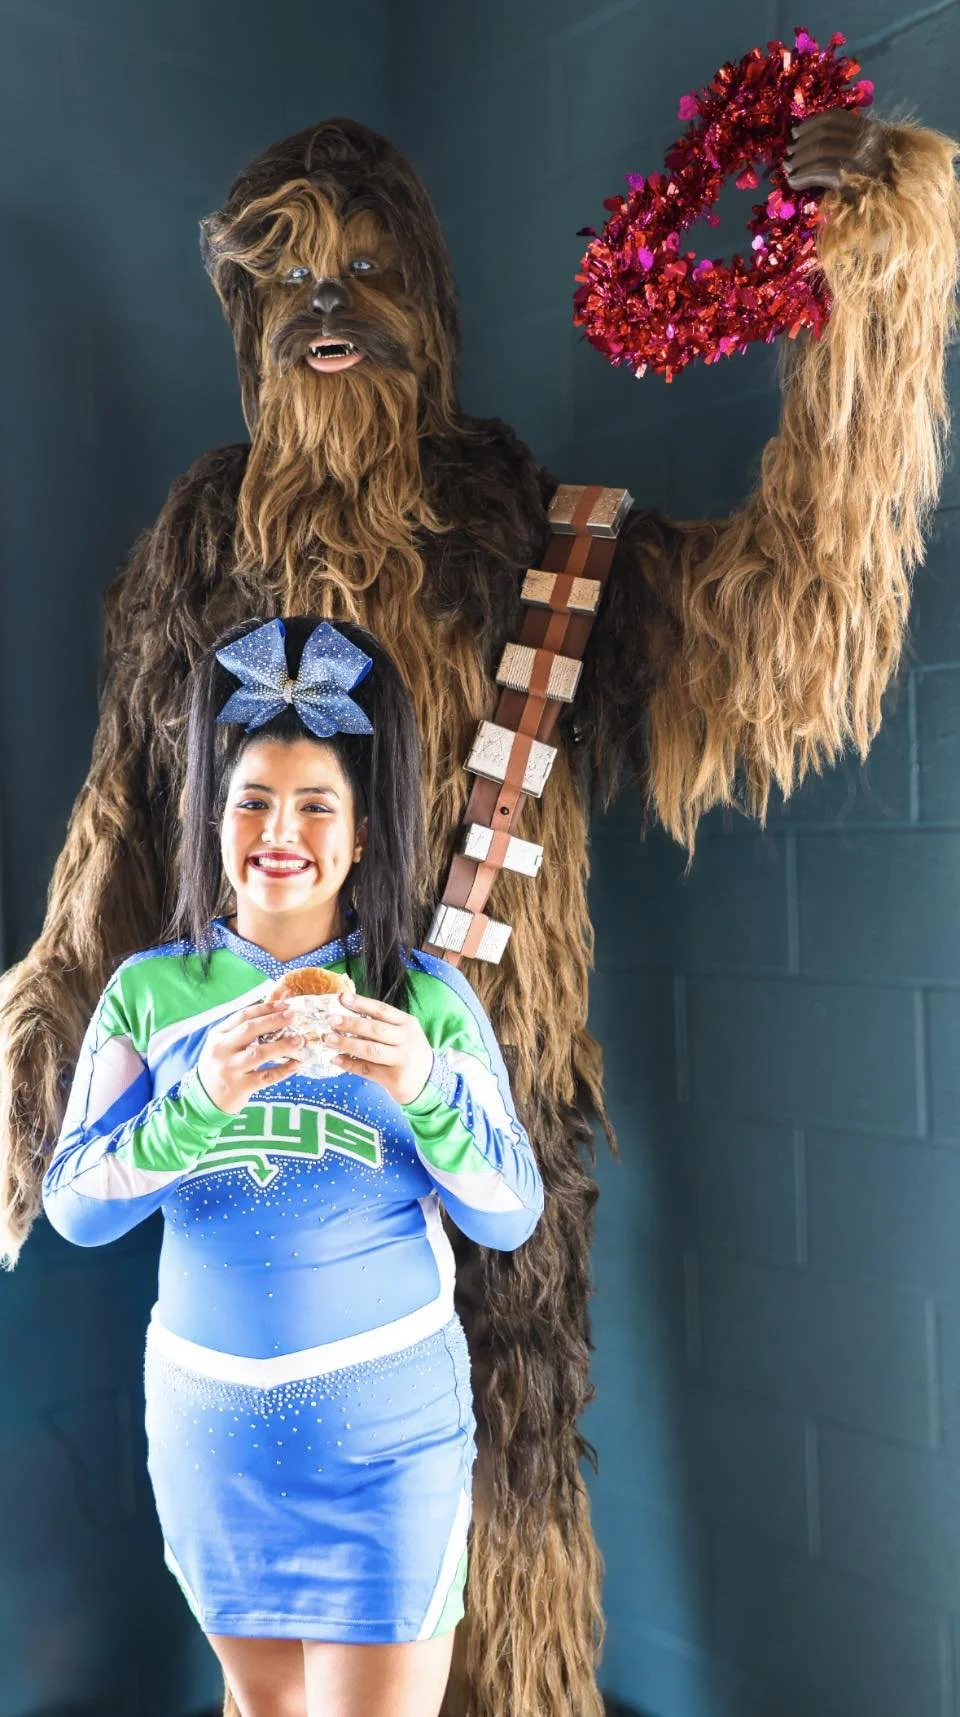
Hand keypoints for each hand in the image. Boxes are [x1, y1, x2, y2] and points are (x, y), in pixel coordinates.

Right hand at [197, 1000, 307, 1114]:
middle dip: (274, 1021)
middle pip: (250, 1030)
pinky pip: (266, 1077)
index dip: (265, 1009)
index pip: (243, 1016)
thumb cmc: (219, 1066)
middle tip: (293, 1016)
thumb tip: (274, 1015)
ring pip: (259, 1053)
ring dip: (282, 1045)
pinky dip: (284, 1070)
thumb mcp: (222, 1045)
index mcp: (218, 1035)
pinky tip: (297, 1064)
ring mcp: (230, 1069)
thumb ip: (240, 1031)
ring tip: (299, 1040)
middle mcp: (222, 1050)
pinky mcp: (240, 1087)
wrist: (204, 1098)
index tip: (284, 1005)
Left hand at [324, 993, 433, 1104]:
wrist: (428, 1081)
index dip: (361, 1003)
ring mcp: (401, 1059)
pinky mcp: (394, 1078)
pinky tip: (336, 1059)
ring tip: (328, 1039)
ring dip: (347, 1043)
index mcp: (407, 1023)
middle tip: (330, 1020)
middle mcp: (406, 1039)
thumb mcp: (403, 1033)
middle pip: (375, 1029)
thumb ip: (381, 1024)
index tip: (341, 997)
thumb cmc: (408, 1052)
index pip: (382, 1010)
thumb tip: (346, 1015)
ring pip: (370, 1049)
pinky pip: (367, 1069)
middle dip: (350, 1024)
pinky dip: (349, 1064)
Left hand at [785, 109, 891, 192]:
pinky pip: (820, 171)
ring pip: (820, 150)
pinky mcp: (852, 177)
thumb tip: (806, 138)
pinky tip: (794, 181)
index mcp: (868, 128)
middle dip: (801, 143)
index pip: (834, 117)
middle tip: (788, 153)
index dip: (810, 124)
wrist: (890, 204)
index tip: (796, 132)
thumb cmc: (873, 180)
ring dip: (799, 160)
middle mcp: (866, 139)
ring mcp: (861, 158)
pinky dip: (803, 176)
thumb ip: (843, 141)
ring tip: (788, 168)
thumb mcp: (864, 153)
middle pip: (824, 133)